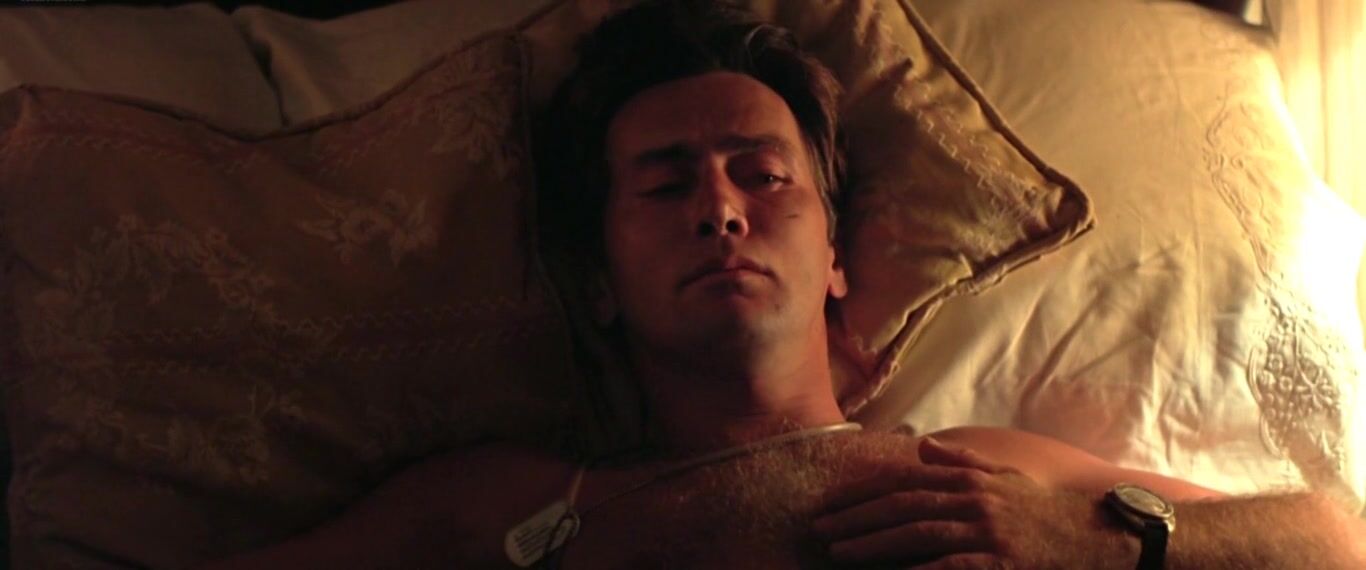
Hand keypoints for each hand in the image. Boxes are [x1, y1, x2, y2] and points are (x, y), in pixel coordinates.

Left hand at [810, 437, 1132, 568]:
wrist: (1107, 537)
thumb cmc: (1052, 512)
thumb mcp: (1007, 477)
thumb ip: (963, 461)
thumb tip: (922, 444)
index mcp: (971, 478)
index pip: (904, 483)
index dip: (864, 493)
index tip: (831, 503)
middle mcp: (975, 499)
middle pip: (902, 507)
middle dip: (856, 519)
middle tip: (819, 530)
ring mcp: (988, 530)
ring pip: (916, 534)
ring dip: (873, 544)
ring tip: (839, 552)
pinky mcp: (1001, 561)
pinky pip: (948, 567)